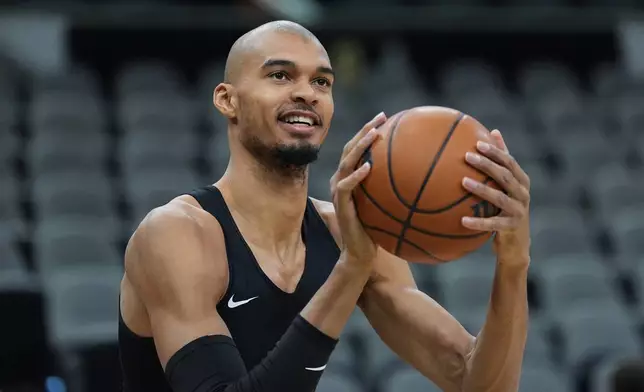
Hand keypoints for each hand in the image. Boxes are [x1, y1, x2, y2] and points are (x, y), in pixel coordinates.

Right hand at [330, 112, 386, 264]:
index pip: (357, 149)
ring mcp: (339, 193)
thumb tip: (423, 178)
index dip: (368, 131)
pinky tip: (368, 167)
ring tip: (373, 134)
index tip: (386, 117)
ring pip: (346, 162)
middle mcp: (341, 181)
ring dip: (359, 146)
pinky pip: (347, 186)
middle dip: (365, 130)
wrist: (360, 254)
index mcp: (350, 178)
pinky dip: (356, 175)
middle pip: (350, 148)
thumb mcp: (387, 206)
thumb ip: (394, 190)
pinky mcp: (341, 206)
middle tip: (381, 117)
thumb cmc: (376, 231)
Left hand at [461, 129, 530, 264]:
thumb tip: (493, 130)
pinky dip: (478, 222)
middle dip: (487, 165)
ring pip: (500, 198)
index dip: (496, 151)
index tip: (477, 143)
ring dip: (481, 189)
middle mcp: (523, 194)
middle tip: (467, 156)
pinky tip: (462, 220)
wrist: (516, 243)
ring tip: (463, 181)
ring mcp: (519, 211)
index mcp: (522, 181)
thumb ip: (502, 161)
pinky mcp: (512, 227)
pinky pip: (493, 224)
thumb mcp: (507, 185)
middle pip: (505, 176)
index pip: (510, 162)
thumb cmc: (507, 208)